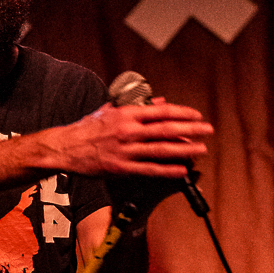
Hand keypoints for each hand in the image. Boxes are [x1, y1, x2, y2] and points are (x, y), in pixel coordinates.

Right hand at [62, 100, 212, 179]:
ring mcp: (126, 150)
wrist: (66, 147)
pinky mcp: (121, 168)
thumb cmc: (88, 127)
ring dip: (184, 149)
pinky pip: (149, 169)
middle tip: (207, 130)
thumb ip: (136, 105)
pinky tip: (181, 170)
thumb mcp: (111, 109)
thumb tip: (158, 102)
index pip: (161, 111)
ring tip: (201, 149)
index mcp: (127, 114)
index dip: (182, 113)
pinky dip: (167, 170)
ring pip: (161, 150)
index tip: (196, 115)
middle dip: (190, 130)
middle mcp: (128, 131)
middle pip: (166, 129)